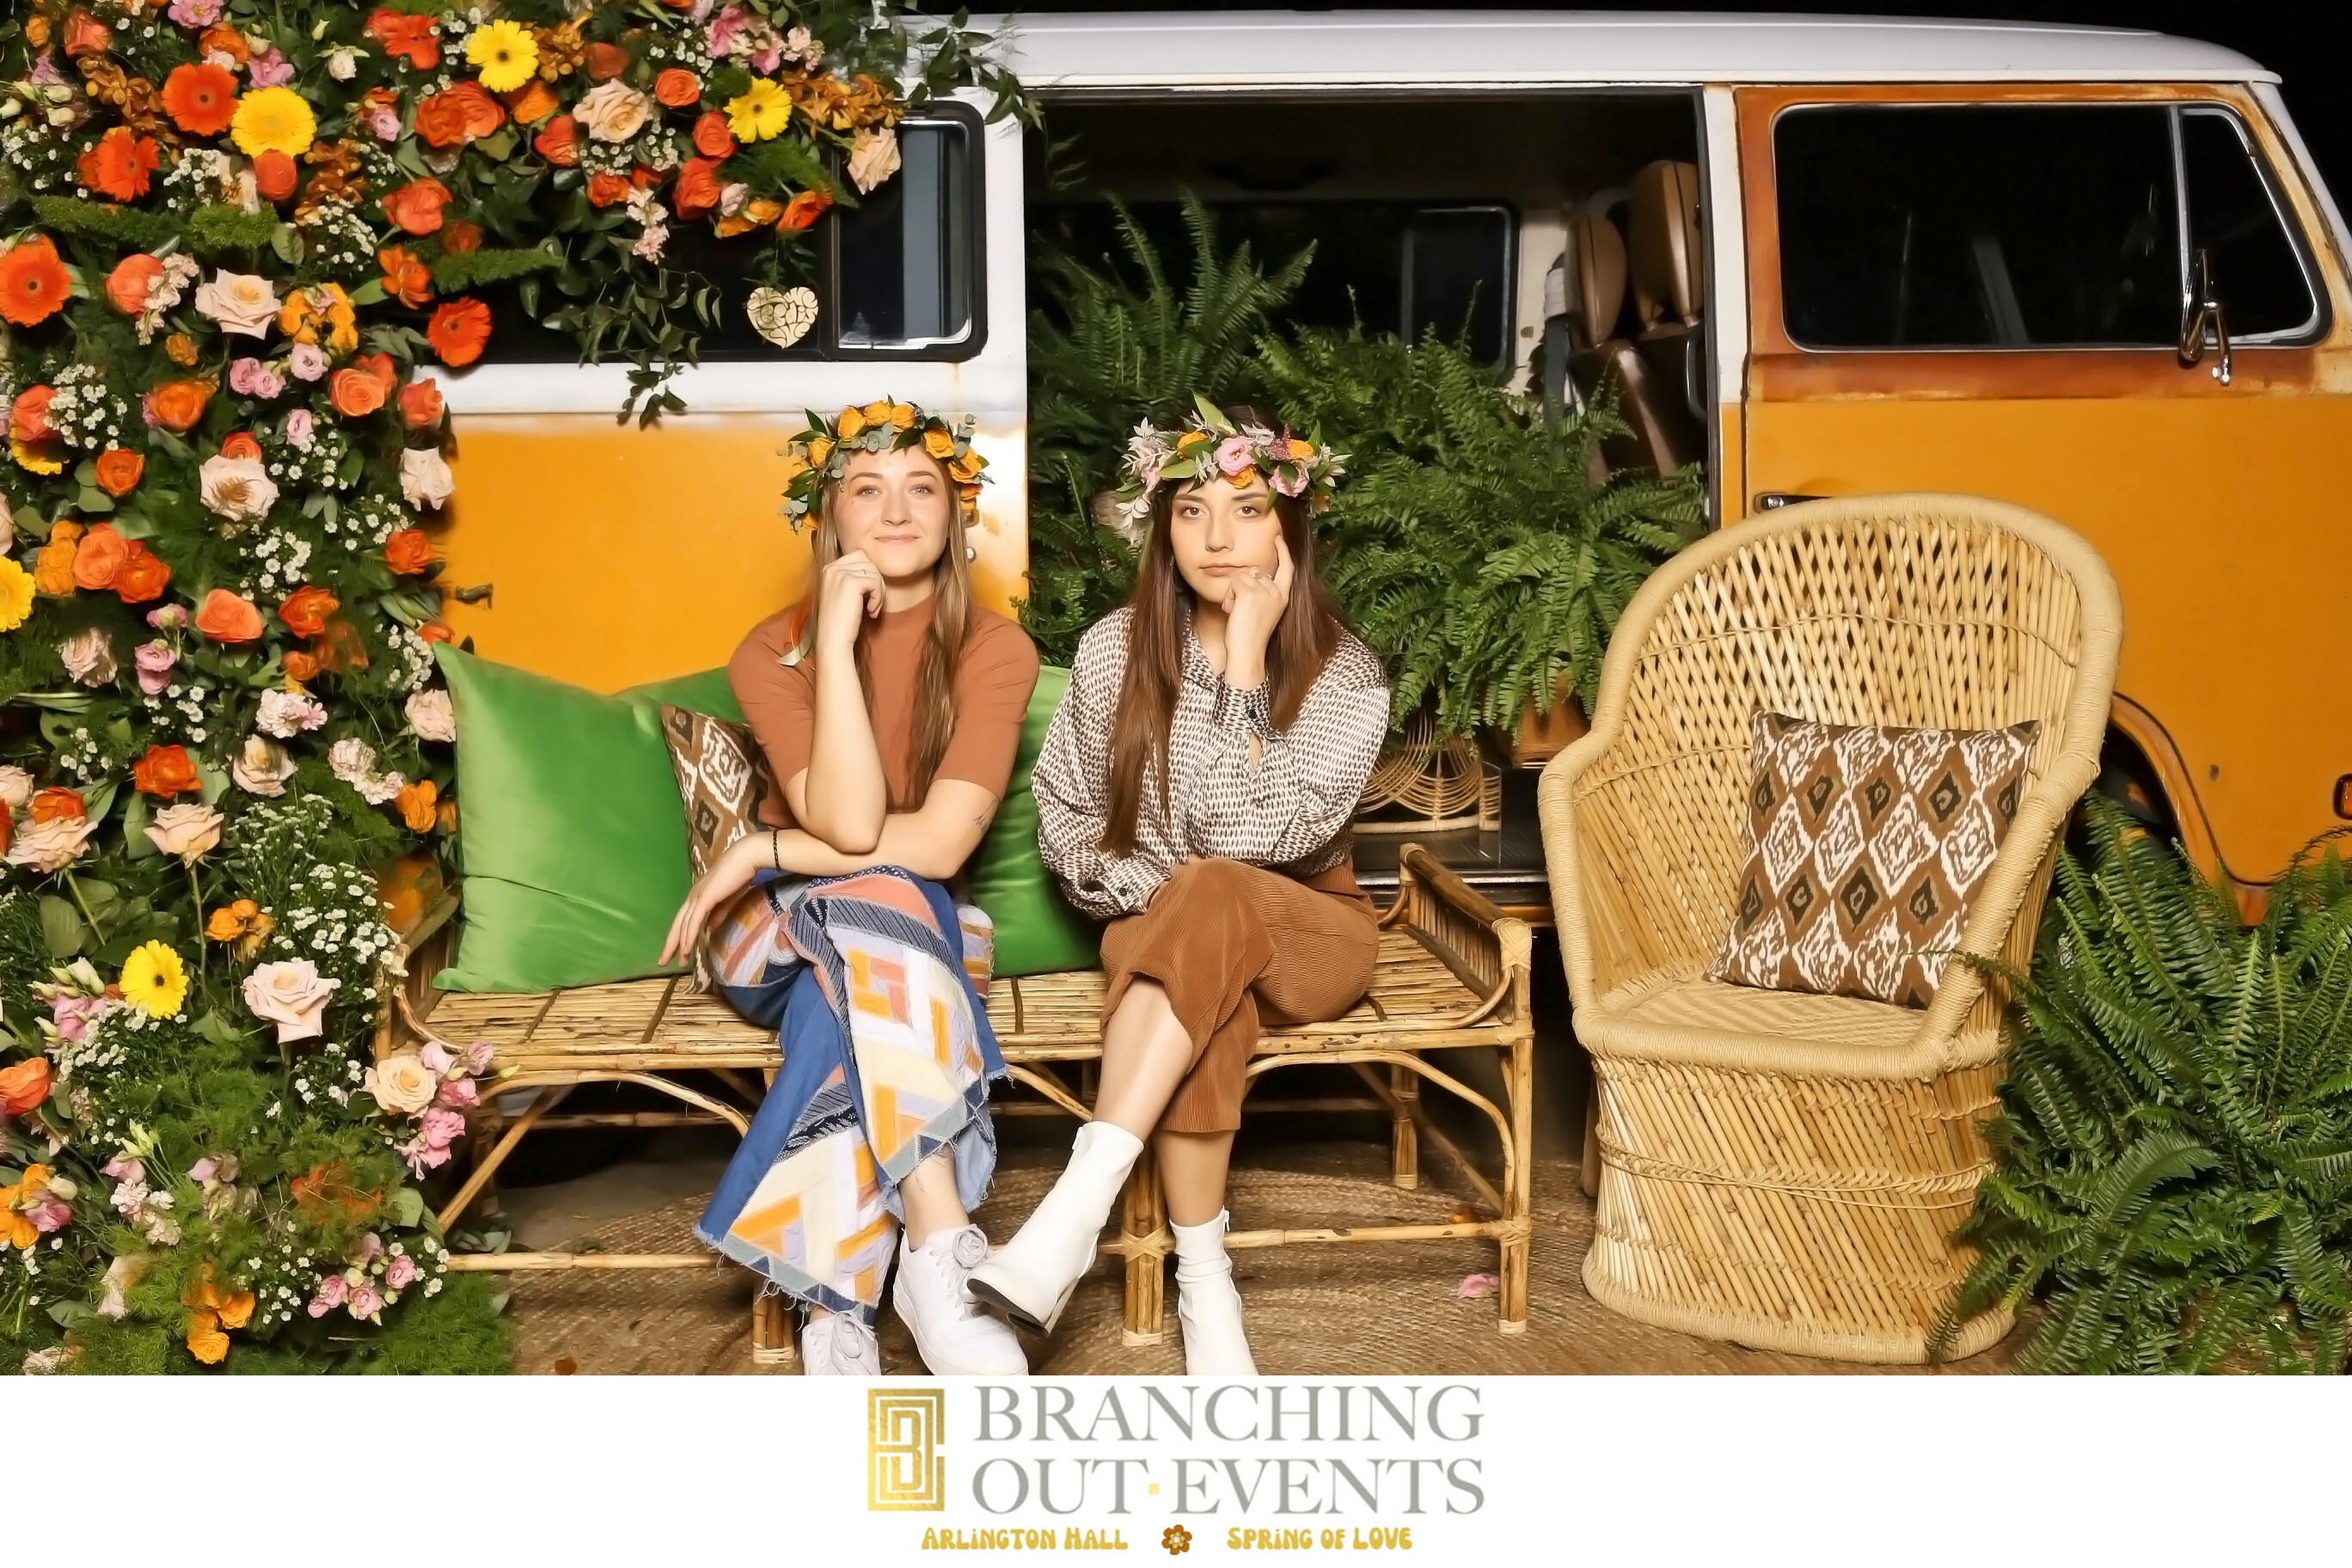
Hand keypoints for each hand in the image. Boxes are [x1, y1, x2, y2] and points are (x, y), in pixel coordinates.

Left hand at [658, 833, 762, 968]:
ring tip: (678, 962)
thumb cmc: (739, 876)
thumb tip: (709, 928)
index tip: (675, 953)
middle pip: (677, 924)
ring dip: (680, 945)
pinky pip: (694, 921)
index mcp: (697, 896)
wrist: (745, 859)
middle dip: (670, 945)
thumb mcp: (727, 900)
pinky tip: (686, 949)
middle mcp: (693, 897)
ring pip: (683, 925)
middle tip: (662, 962)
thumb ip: (717, 914)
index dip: (677, 937)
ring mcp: (697, 897)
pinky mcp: (705, 898)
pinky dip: (689, 936)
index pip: (683, 920)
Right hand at [816, 549, 883, 649]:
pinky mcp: (851, 583)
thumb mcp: (843, 593)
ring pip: (874, 572)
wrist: (833, 639)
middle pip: (868, 562)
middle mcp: (832, 567)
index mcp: (829, 568)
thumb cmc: (841, 621)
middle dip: (876, 582)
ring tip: (873, 608)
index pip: (860, 556)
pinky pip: (875, 582)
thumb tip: (874, 569)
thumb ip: (853, 577)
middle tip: (874, 603)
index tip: (867, 595)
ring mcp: (841, 573)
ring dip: (879, 592)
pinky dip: (878, 598)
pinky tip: (871, 611)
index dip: (869, 575)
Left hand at [1221, 535, 1292, 688]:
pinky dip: (1228, 597)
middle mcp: (1277, 592)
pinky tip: (1232, 611)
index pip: (1287, 568)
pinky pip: (1233, 583)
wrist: (1247, 652)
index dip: (1283, 552)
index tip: (1278, 538)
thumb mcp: (1264, 612)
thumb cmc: (1251, 637)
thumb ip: (1263, 594)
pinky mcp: (1250, 592)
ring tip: (1237, 612)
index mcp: (1283, 597)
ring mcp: (1265, 591)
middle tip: (1239, 609)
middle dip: (1242, 586)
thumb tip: (1253, 576)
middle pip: (1255, 571)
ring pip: (1242, 577)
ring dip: (1234, 593)